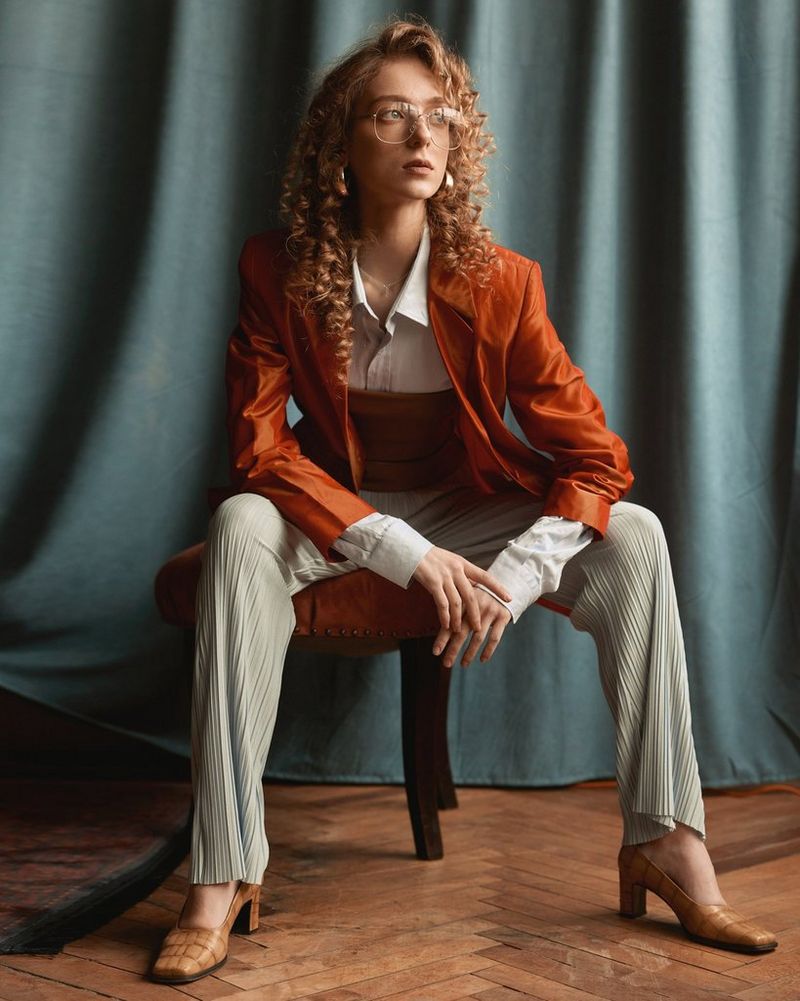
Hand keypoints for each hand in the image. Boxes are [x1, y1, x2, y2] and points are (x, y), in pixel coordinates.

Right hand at [412, 546, 512, 665]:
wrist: (411, 550)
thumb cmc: (430, 558)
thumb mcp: (450, 561)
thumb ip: (461, 574)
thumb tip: (475, 587)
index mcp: (463, 564)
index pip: (485, 576)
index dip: (497, 588)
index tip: (509, 598)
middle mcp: (456, 570)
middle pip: (471, 595)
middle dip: (475, 614)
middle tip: (479, 628)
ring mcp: (444, 576)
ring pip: (456, 603)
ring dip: (458, 619)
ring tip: (459, 631)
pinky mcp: (432, 582)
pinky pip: (442, 603)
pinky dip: (445, 616)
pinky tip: (446, 625)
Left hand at [437, 587, 511, 667]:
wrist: (508, 581)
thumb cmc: (482, 594)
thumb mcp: (468, 597)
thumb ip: (457, 611)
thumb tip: (442, 635)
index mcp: (463, 600)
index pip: (450, 622)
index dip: (442, 639)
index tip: (435, 652)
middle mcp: (476, 605)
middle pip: (462, 631)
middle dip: (453, 649)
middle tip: (446, 663)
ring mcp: (490, 610)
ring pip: (478, 637)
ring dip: (470, 653)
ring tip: (463, 664)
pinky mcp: (503, 616)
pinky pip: (495, 637)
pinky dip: (488, 650)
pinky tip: (482, 659)